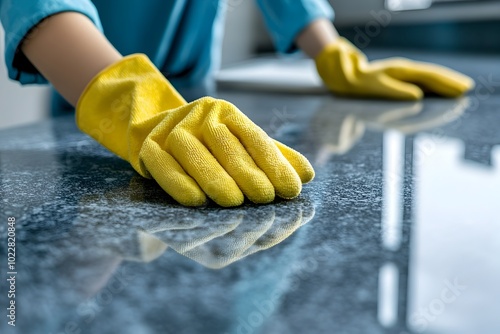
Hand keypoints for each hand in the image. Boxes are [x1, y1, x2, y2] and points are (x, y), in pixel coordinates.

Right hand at [76, 55, 313, 206]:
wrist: (157, 127)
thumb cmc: (210, 143)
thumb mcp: (242, 144)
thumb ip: (273, 157)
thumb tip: (307, 173)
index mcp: (227, 113)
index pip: (255, 137)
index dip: (274, 163)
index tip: (292, 189)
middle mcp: (200, 116)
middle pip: (225, 145)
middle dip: (247, 173)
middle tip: (264, 198)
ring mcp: (173, 129)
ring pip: (193, 153)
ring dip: (214, 178)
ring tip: (234, 202)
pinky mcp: (149, 146)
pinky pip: (163, 165)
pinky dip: (179, 183)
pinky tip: (197, 201)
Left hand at [315, 38, 474, 99]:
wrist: (344, 76)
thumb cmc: (358, 83)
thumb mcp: (375, 87)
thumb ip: (396, 91)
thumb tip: (417, 97)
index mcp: (400, 71)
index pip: (428, 77)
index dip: (445, 83)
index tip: (460, 90)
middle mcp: (403, 71)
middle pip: (431, 76)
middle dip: (449, 82)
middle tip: (467, 89)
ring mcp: (401, 75)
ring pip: (427, 79)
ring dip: (443, 85)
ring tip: (459, 90)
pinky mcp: (398, 81)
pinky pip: (419, 83)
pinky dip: (431, 88)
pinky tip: (438, 93)